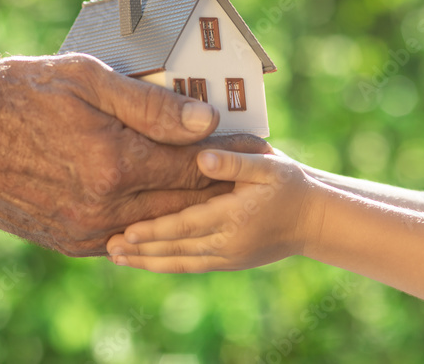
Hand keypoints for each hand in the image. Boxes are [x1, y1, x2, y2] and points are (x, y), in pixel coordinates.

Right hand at [0, 53, 270, 256]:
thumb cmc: (16, 93)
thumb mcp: (84, 79)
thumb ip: (149, 104)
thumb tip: (206, 121)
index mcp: (115, 164)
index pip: (196, 166)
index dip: (232, 155)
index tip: (262, 145)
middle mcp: (104, 208)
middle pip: (185, 202)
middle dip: (221, 184)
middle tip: (249, 170)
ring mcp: (83, 231)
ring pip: (158, 224)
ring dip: (189, 206)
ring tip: (217, 187)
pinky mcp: (65, 242)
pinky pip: (125, 236)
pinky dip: (151, 220)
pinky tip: (164, 204)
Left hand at [105, 148, 325, 271]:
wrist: (315, 219)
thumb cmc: (290, 185)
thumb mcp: (268, 166)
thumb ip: (234, 162)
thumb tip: (202, 158)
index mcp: (234, 217)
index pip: (186, 226)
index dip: (155, 230)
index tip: (127, 232)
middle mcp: (228, 243)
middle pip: (176, 250)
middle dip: (141, 250)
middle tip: (108, 247)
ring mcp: (228, 256)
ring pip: (180, 262)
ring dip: (147, 261)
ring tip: (116, 258)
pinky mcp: (229, 261)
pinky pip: (190, 266)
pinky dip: (165, 264)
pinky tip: (144, 260)